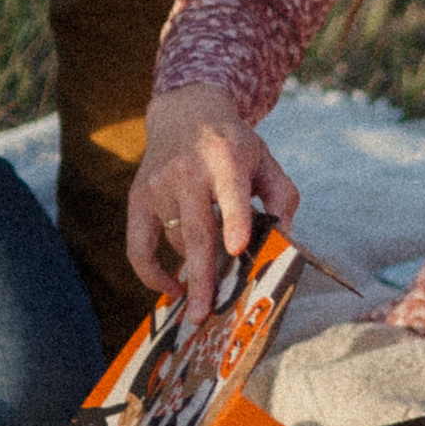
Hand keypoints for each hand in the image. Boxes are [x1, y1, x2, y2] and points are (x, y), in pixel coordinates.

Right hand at [127, 83, 299, 318]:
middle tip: (205, 313)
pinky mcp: (139, 198)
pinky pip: (138, 246)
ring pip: (176, 242)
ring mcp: (159, 185)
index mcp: (225, 158)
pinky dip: (151, 273)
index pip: (231, 193)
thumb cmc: (231, 144)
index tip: (237, 248)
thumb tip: (286, 237)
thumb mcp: (264, 159)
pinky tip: (172, 289)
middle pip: (196, 231)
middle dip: (202, 275)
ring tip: (211, 288)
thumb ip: (282, 196)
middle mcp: (188, 172)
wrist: (184, 112)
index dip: (234, 220)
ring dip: (194, 268)